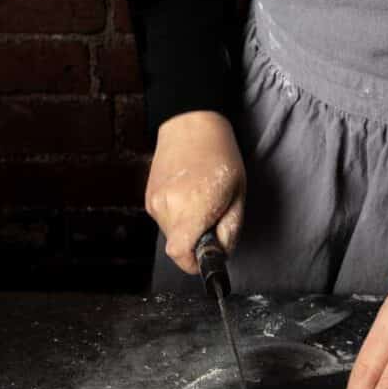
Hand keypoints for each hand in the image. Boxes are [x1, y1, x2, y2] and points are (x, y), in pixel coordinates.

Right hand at [145, 111, 245, 273]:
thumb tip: (220, 253)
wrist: (190, 124)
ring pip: (171, 234)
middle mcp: (169, 207)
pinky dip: (176, 216)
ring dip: (186, 228)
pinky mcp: (149, 198)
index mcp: (194, 207)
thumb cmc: (220, 156)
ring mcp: (155, 202)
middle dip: (195, 242)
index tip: (205, 260)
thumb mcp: (238, 195)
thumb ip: (230, 230)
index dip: (193, 264)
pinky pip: (164, 220)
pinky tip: (186, 195)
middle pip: (178, 247)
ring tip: (199, 200)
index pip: (181, 254)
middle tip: (212, 218)